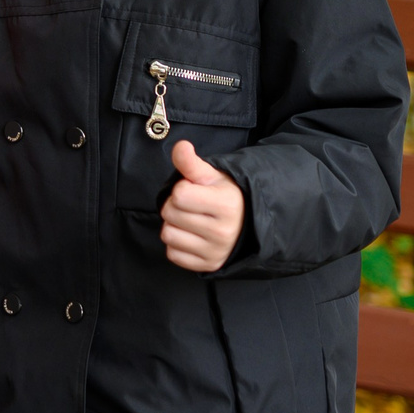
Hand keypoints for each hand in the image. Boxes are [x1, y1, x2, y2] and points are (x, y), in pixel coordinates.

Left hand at [159, 140, 245, 272]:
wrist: (245, 222)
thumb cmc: (225, 195)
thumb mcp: (211, 176)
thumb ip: (191, 162)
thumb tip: (181, 146)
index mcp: (226, 205)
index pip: (179, 194)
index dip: (182, 189)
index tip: (195, 191)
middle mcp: (223, 232)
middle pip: (170, 214)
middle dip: (175, 206)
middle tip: (192, 206)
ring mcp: (216, 252)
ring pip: (168, 235)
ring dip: (173, 225)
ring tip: (191, 220)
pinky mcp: (208, 266)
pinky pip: (173, 254)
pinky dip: (177, 244)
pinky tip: (191, 236)